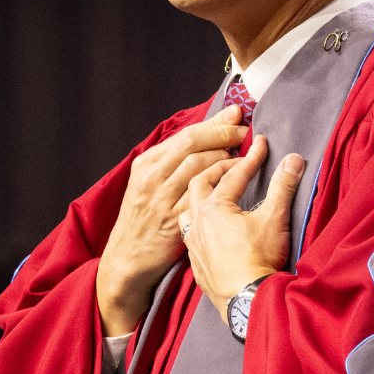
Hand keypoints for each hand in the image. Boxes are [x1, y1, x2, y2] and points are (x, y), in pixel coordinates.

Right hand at [96, 109, 247, 333]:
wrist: (128, 258)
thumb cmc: (145, 219)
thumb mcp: (148, 185)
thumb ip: (172, 163)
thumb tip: (205, 138)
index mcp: (146, 164)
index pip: (185, 135)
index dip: (214, 123)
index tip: (235, 115)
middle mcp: (152, 178)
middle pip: (192, 145)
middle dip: (223, 134)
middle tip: (245, 131)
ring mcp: (161, 199)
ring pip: (198, 166)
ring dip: (225, 156)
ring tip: (244, 154)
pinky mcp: (173, 220)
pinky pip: (202, 196)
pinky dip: (222, 183)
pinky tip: (238, 179)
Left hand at [184, 136, 305, 321]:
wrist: (246, 300)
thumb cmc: (258, 259)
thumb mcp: (275, 218)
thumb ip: (283, 186)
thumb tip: (293, 160)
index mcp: (214, 206)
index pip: (234, 174)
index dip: (251, 157)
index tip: (260, 144)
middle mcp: (197, 220)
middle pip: (200, 182)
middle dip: (217, 168)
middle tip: (234, 163)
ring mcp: (193, 242)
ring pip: (187, 208)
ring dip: (199, 194)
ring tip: (214, 191)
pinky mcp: (195, 261)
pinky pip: (189, 232)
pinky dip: (198, 220)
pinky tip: (208, 225)